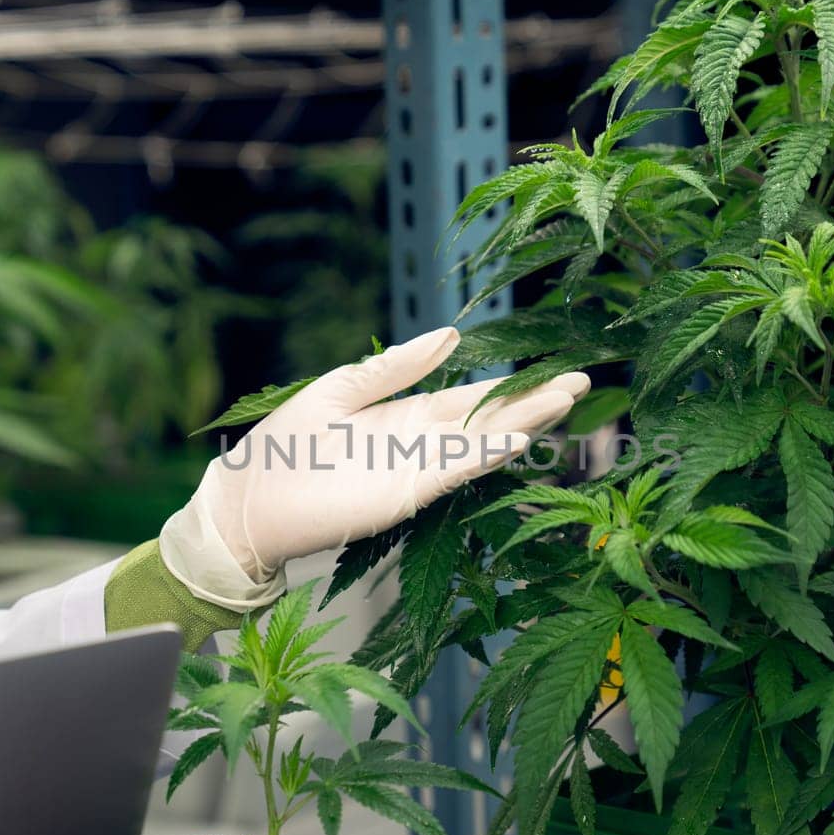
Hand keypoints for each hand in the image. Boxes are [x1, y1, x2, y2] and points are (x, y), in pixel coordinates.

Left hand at [162, 327, 587, 603]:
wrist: (251, 498)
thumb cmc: (287, 442)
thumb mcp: (343, 388)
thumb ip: (396, 367)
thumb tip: (450, 336)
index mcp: (408, 415)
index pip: (472, 398)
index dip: (514, 385)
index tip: (557, 369)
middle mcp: (421, 444)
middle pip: (489, 421)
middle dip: (534, 403)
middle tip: (582, 381)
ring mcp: (417, 471)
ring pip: (481, 445)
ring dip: (523, 425)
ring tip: (564, 402)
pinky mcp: (404, 496)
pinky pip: (454, 473)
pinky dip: (485, 456)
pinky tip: (517, 439)